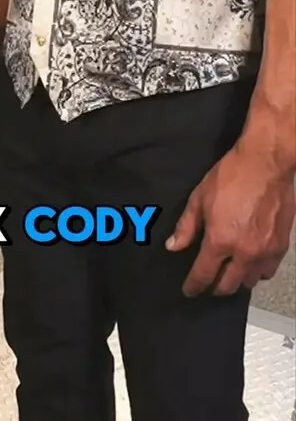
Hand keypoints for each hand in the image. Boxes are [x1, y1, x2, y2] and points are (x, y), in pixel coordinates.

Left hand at [166, 144, 294, 296]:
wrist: (266, 163)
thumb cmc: (231, 176)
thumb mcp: (200, 197)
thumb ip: (187, 225)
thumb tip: (173, 246)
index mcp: (220, 240)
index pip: (204, 274)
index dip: (194, 286)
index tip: (189, 290)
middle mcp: (243, 252)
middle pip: (228, 285)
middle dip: (215, 287)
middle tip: (209, 283)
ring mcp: (265, 252)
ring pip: (249, 282)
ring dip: (237, 281)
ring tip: (229, 273)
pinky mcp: (281, 246)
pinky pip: (268, 271)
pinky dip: (257, 272)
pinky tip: (251, 264)